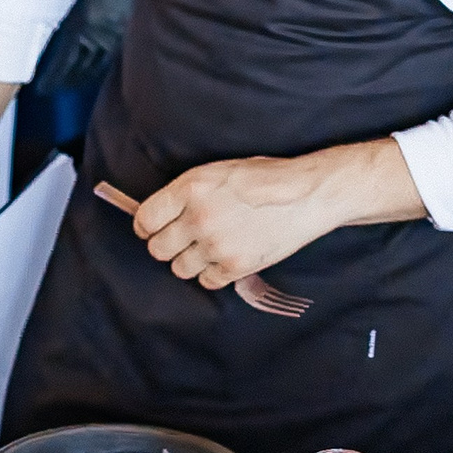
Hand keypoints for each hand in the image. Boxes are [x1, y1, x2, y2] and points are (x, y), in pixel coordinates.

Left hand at [31, 0, 133, 95]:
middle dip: (66, 81)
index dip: (52, 80)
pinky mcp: (124, 20)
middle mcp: (100, 30)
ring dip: (84, 75)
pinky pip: (111, 50)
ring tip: (71, 82)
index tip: (41, 89)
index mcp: (80, 24)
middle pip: (82, 69)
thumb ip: (54, 18)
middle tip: (53, 88)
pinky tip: (90, 65)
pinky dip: (99, 60)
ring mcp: (115, 26)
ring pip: (99, 64)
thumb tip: (38, 42)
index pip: (63, 65)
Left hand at [130, 154, 346, 288]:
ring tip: (208, 247)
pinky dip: (212, 273)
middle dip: (167, 245)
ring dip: (189, 260)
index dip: (147, 226)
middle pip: (158, 248)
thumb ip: (187, 192)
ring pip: (179, 268)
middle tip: (183, 239)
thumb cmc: (265, 177)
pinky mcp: (236, 266)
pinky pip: (206, 281)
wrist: (307, 194)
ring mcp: (216, 245)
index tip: (153, 229)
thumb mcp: (218, 171)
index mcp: (190, 187)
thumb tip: (161, 213)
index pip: (145, 220)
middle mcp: (198, 217)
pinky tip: (225, 256)